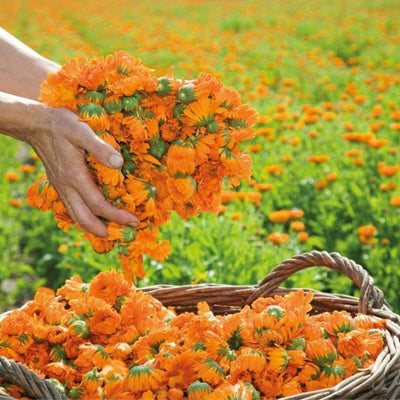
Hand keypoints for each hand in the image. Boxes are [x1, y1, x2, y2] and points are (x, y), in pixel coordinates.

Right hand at [28, 104, 138, 236]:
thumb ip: (100, 148)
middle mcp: (67, 187)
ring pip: (77, 215)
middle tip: (125, 234)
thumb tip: (119, 163)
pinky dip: (85, 217)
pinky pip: (73, 208)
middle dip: (105, 230)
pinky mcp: (60, 185)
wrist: (37, 125)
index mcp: (75, 177)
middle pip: (85, 218)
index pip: (99, 205)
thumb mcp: (81, 131)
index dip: (117, 216)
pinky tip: (95, 216)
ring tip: (111, 232)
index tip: (135, 221)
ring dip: (94, 227)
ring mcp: (62, 188)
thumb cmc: (62, 125)